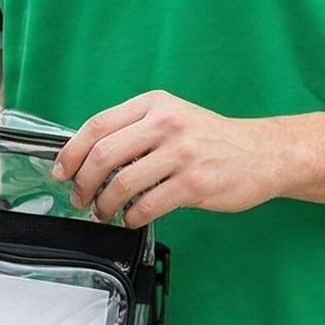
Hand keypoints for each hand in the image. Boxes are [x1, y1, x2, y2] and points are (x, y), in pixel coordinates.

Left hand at [53, 92, 285, 227]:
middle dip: (83, 182)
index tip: (62, 170)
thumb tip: (89, 157)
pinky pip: (148, 205)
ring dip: (105, 204)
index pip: (98, 125)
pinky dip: (131, 217)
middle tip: (79, 196)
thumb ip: (135, 131)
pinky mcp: (195, 183)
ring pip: (123, 183)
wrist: (262, 153)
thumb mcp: (173, 118)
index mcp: (155, 105)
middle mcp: (166, 124)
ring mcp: (182, 153)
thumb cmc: (212, 139)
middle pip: (104, 154)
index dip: (71, 151)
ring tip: (104, 212)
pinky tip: (131, 219)